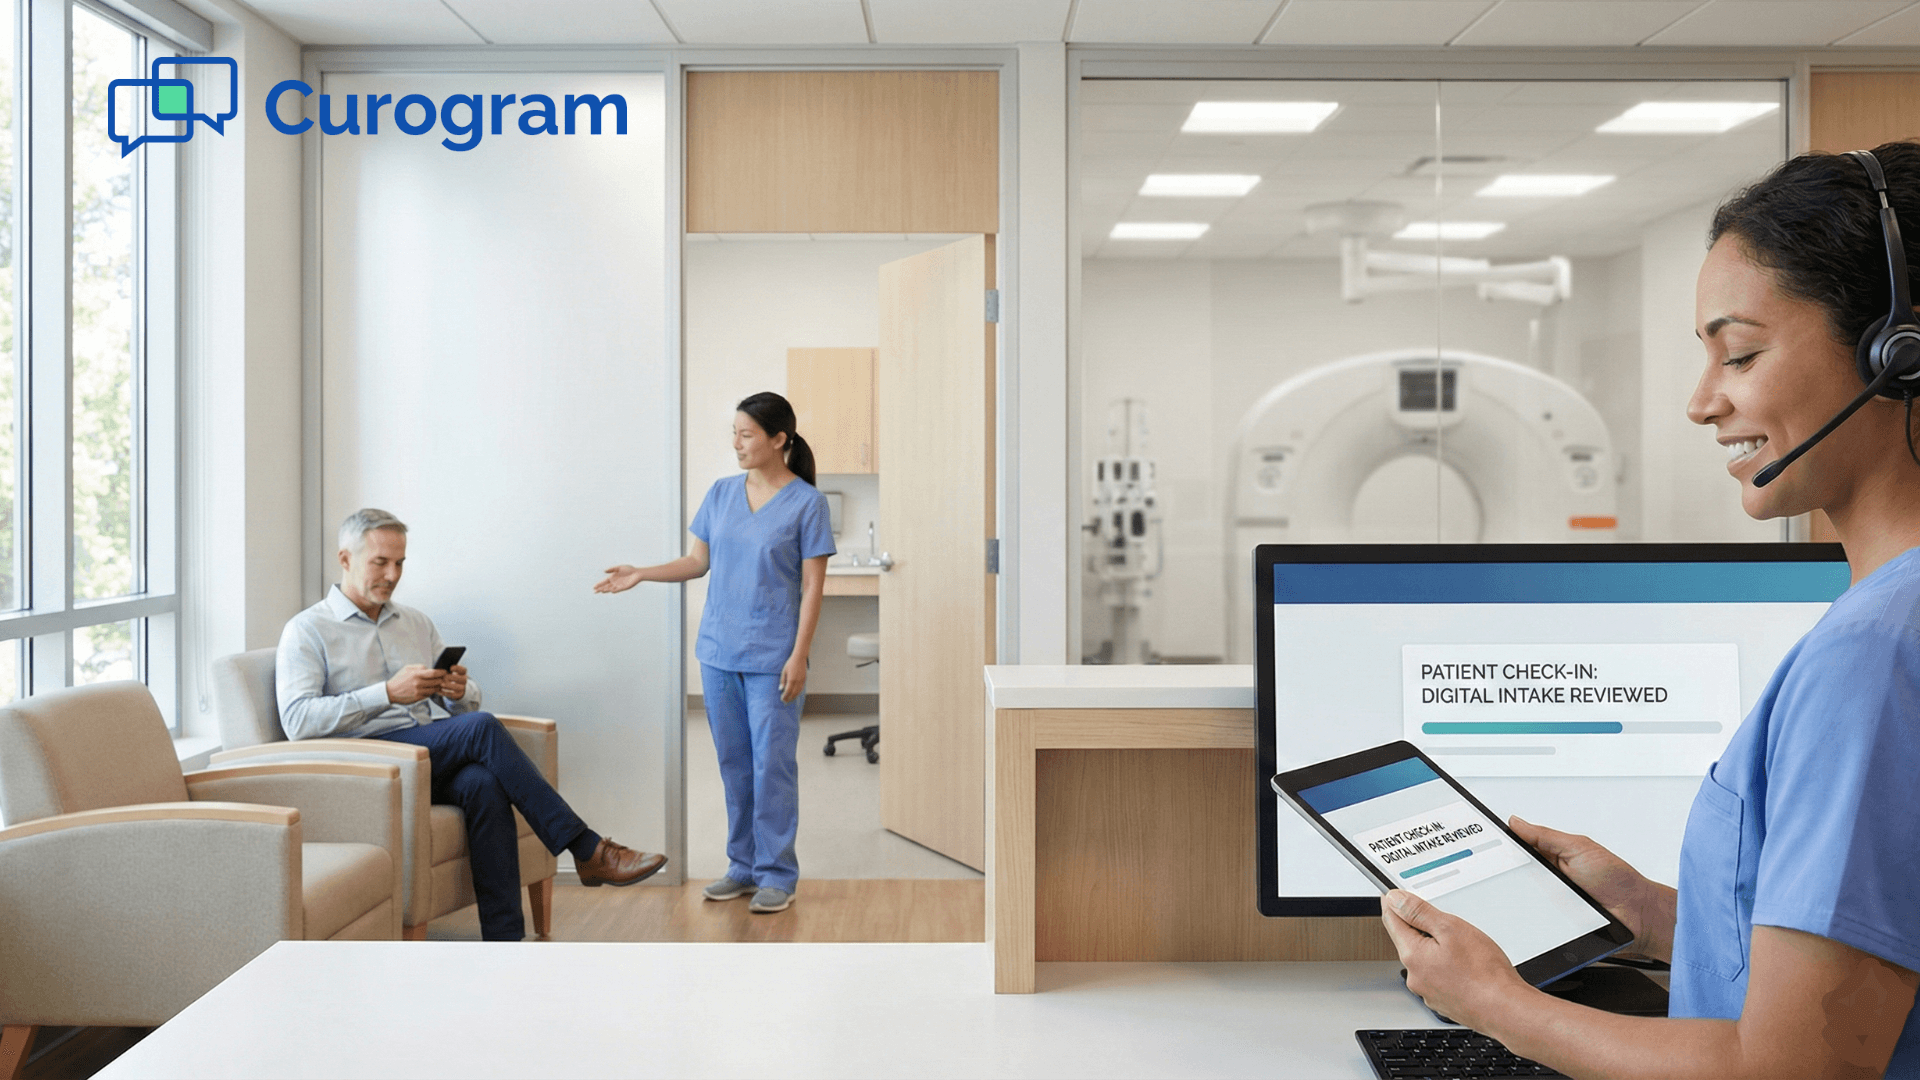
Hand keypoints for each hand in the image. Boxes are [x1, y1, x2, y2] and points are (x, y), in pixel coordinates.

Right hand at [386, 664, 444, 704]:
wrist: (390, 692)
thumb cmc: (399, 679)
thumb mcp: (407, 668)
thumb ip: (419, 667)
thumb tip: (429, 668)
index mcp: (416, 674)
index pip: (434, 673)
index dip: (441, 672)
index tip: (445, 672)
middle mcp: (418, 683)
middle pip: (436, 681)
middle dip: (442, 679)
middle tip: (444, 678)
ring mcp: (418, 691)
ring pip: (434, 689)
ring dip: (438, 686)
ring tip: (438, 684)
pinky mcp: (418, 698)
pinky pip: (429, 694)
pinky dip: (431, 692)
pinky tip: (430, 689)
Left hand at [440, 663, 468, 700]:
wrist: (455, 688)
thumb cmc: (449, 678)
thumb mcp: (450, 673)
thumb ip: (446, 671)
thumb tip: (440, 671)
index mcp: (462, 673)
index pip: (463, 670)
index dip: (458, 669)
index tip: (451, 668)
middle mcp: (464, 680)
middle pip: (463, 679)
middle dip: (453, 678)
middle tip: (445, 677)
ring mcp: (462, 688)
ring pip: (459, 687)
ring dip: (450, 685)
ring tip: (442, 684)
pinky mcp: (459, 694)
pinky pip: (454, 694)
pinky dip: (447, 692)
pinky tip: (440, 690)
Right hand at [595, 565, 643, 593]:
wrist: (637, 573)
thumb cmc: (629, 569)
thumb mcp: (619, 567)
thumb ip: (612, 569)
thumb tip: (604, 571)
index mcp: (613, 577)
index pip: (604, 582)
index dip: (599, 584)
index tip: (594, 587)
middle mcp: (615, 582)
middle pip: (606, 586)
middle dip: (600, 589)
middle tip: (595, 591)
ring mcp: (619, 585)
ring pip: (611, 589)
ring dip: (606, 590)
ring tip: (601, 591)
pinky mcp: (624, 588)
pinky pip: (618, 589)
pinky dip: (614, 590)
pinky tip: (610, 591)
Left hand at [779, 653, 806, 702]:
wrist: (799, 658)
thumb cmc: (790, 664)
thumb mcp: (784, 671)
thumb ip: (782, 681)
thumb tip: (781, 688)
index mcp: (791, 680)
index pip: (788, 691)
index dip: (785, 696)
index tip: (782, 699)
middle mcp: (797, 682)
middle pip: (793, 693)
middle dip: (789, 698)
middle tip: (785, 701)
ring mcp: (802, 681)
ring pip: (798, 692)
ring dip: (794, 696)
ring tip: (790, 699)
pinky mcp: (804, 679)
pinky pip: (801, 688)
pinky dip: (798, 692)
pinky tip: (795, 694)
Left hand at [1381, 889, 1533, 1032]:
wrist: (1506, 1010)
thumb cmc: (1485, 973)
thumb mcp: (1451, 928)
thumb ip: (1419, 912)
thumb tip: (1395, 900)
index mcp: (1412, 956)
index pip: (1392, 921)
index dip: (1393, 904)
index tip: (1393, 894)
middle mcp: (1415, 976)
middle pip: (1408, 940)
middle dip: (1420, 926)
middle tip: (1441, 918)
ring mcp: (1428, 992)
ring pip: (1425, 959)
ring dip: (1435, 947)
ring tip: (1462, 946)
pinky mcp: (1443, 1000)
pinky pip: (1437, 976)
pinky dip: (1446, 966)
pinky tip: (1466, 966)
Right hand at [1508, 815, 1660, 953]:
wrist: (1637, 916)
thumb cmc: (1617, 880)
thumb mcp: (1579, 848)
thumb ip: (1546, 836)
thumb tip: (1516, 822)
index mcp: (1552, 858)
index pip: (1518, 851)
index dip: (1501, 848)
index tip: (1484, 845)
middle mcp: (1547, 880)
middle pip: (1512, 877)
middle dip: (1504, 876)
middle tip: (1503, 874)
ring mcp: (1548, 903)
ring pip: (1518, 901)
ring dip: (1516, 900)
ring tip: (1523, 896)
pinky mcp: (1551, 926)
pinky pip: (1530, 923)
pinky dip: (1526, 921)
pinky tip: (1529, 917)